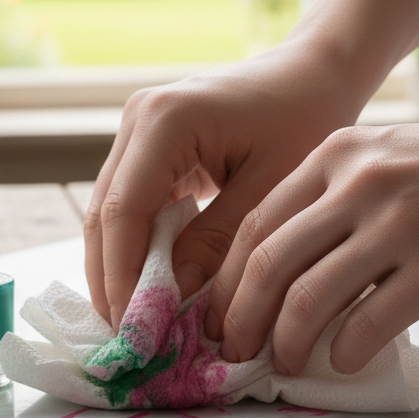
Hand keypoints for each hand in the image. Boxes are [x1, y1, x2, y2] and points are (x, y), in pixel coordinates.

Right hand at [84, 40, 366, 328]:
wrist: (314, 74)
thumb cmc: (305, 119)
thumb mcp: (271, 190)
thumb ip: (218, 243)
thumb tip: (174, 302)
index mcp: (166, 121)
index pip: (123, 213)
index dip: (121, 278)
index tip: (135, 335)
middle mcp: (138, 119)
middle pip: (105, 214)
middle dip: (112, 281)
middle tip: (129, 344)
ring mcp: (138, 130)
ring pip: (111, 213)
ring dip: (120, 269)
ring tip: (138, 327)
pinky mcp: (148, 145)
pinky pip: (131, 204)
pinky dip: (138, 248)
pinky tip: (152, 289)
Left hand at [205, 104, 418, 375]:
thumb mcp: (390, 159)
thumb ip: (338, 199)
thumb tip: (289, 270)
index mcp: (337, 154)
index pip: (257, 223)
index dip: (228, 278)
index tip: (218, 313)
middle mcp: (358, 184)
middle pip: (269, 263)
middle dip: (239, 318)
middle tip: (233, 351)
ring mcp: (399, 224)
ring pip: (308, 297)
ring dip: (285, 343)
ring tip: (284, 364)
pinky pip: (368, 322)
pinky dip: (344, 351)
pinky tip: (342, 360)